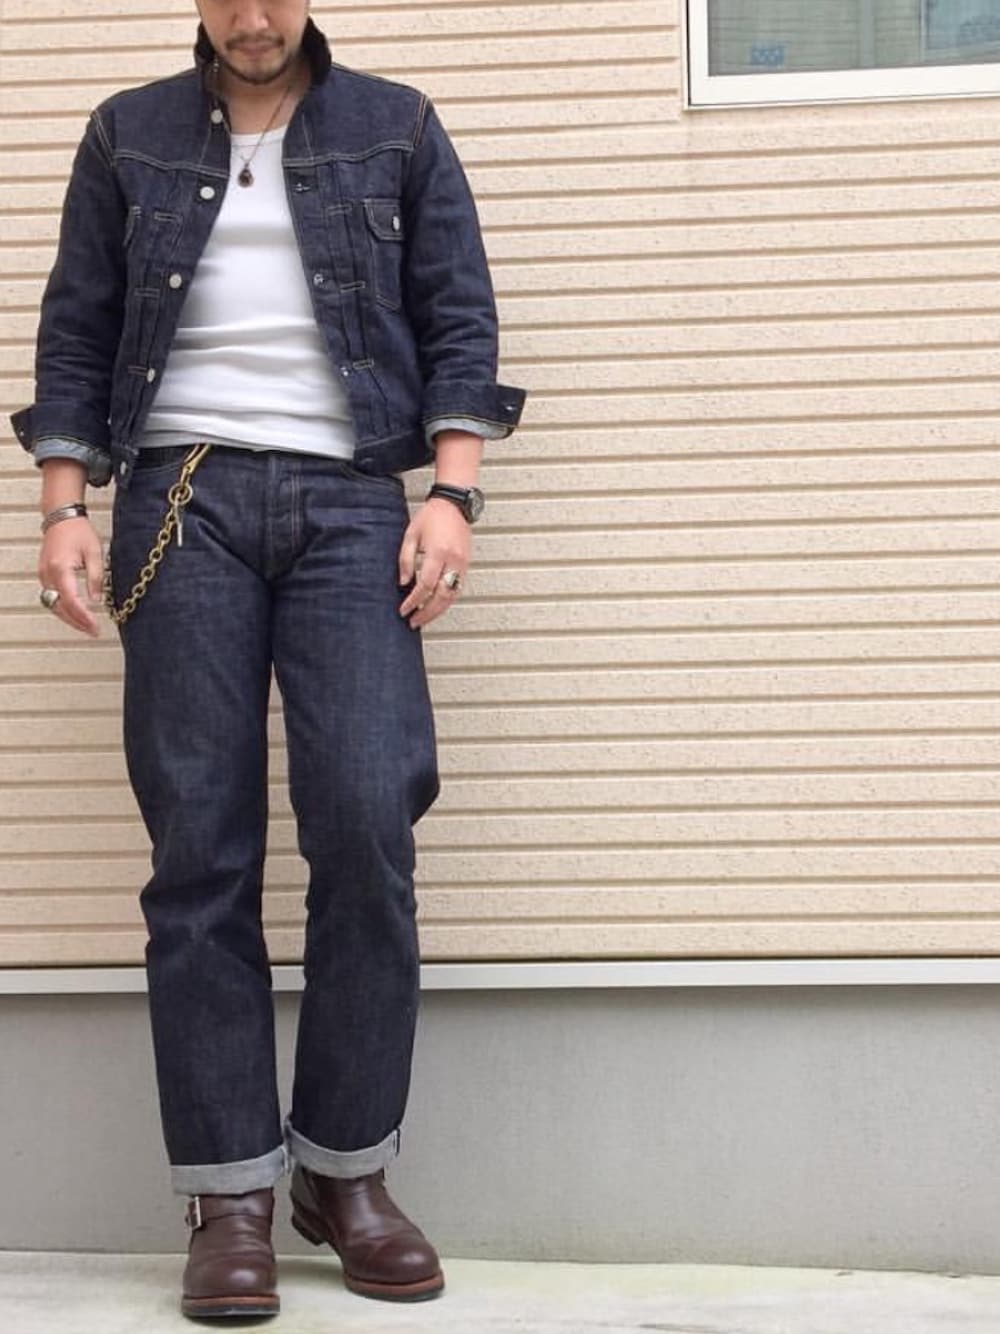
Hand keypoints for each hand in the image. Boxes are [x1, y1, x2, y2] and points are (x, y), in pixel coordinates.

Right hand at [38, 518, 104, 636]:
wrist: (61, 517)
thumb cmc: (78, 531)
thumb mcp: (95, 553)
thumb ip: (96, 578)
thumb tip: (96, 601)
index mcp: (61, 568)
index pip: (71, 601)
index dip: (83, 617)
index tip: (95, 627)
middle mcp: (48, 574)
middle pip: (60, 607)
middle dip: (77, 622)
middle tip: (94, 631)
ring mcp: (43, 575)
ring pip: (53, 605)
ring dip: (69, 617)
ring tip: (87, 626)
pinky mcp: (44, 575)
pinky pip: (52, 597)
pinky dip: (63, 607)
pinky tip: (76, 613)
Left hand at [397, 497, 470, 628]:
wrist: (454, 504)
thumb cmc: (431, 516)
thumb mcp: (411, 535)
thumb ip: (406, 560)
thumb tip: (404, 583)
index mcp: (438, 552)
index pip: (425, 585)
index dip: (414, 601)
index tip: (404, 610)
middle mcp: (453, 560)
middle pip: (441, 596)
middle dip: (427, 612)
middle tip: (414, 622)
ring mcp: (463, 564)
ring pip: (452, 596)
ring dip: (438, 610)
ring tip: (424, 618)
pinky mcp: (466, 565)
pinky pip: (457, 589)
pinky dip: (446, 601)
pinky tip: (436, 606)